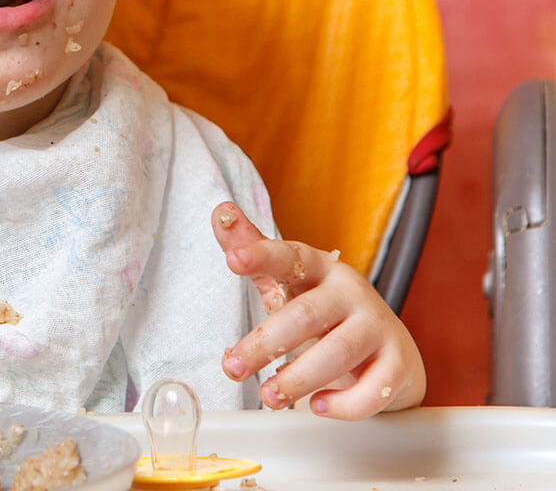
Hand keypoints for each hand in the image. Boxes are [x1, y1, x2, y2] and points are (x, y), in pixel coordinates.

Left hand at [212, 202, 426, 419]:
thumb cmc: (329, 315)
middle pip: (305, 315)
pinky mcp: (398, 365)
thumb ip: (254, 251)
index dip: (261, 255)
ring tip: (269, 395)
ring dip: (297, 379)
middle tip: (232, 368)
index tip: (233, 258)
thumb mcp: (290, 281)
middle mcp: (351, 294)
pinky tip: (319, 406)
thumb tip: (219, 211)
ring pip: (337, 353)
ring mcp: (378, 328)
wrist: (390, 353)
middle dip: (263, 343)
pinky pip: (373, 389)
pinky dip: (344, 405)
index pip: (289, 256)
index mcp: (321, 270)